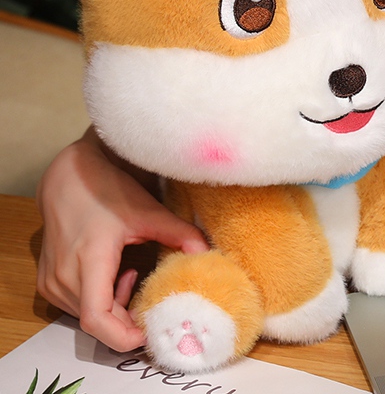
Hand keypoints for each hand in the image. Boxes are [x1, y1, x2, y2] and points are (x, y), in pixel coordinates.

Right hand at [36, 129, 208, 351]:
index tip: (150, 329)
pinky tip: (116, 274)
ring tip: (133, 275)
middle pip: (97, 322)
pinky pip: (77, 306)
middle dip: (127, 319)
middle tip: (152, 299)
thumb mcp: (147, 211)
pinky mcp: (49, 282)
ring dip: (115, 308)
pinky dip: (101, 300)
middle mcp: (64, 277)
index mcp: (88, 260)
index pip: (97, 320)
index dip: (124, 335)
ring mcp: (52, 282)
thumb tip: (207, 253)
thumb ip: (178, 234)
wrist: (69, 178)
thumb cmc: (106, 191)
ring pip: (87, 317)